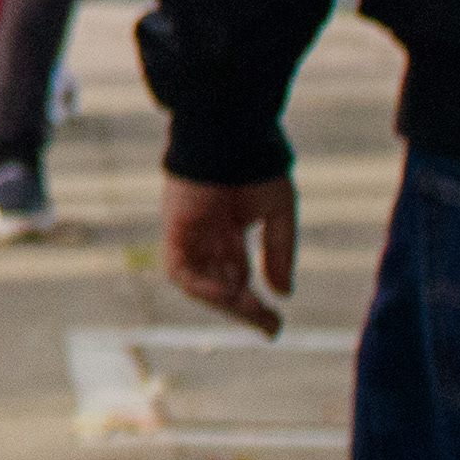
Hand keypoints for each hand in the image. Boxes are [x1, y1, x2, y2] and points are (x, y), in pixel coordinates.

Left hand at [163, 175, 297, 336]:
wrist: (233, 132)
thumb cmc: (256, 164)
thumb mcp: (277, 214)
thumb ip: (278, 252)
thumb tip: (283, 294)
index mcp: (228, 231)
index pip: (235, 277)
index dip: (253, 303)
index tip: (275, 325)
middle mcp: (205, 236)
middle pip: (218, 285)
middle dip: (242, 309)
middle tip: (269, 327)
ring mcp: (188, 232)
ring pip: (197, 283)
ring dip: (224, 303)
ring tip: (253, 314)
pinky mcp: (176, 227)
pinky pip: (181, 267)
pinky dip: (201, 286)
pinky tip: (229, 296)